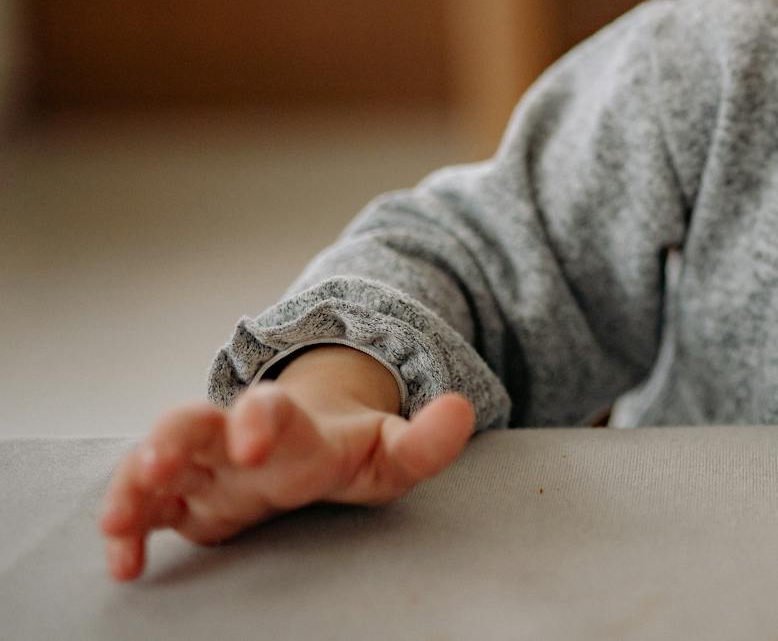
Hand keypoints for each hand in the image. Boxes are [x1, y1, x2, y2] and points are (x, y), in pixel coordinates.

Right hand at [98, 383, 473, 581]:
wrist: (308, 439)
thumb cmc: (348, 450)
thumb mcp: (393, 449)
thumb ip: (427, 438)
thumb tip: (464, 410)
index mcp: (290, 425)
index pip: (271, 409)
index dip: (261, 416)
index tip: (256, 436)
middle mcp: (233, 438)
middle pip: (192, 423)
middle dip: (172, 437)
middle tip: (158, 462)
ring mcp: (201, 466)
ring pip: (154, 461)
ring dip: (132, 483)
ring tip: (118, 518)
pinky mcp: (181, 497)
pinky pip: (142, 507)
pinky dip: (126, 528)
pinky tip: (124, 564)